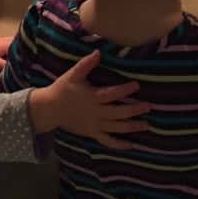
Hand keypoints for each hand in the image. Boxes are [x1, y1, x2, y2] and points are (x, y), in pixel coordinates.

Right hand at [28, 50, 149, 147]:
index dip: (124, 90)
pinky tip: (131, 146)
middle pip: (118, 113)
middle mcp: (96, 113)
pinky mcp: (92, 133)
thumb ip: (85, 64)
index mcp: (92, 97)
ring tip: (146, 125)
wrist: (49, 109)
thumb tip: (98, 52)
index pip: (111, 94)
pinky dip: (119, 144)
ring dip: (132, 127)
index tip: (137, 85)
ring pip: (116, 128)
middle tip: (148, 106)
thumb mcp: (72, 75)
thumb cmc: (62, 90)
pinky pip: (107, 141)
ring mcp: (94, 125)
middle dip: (134, 110)